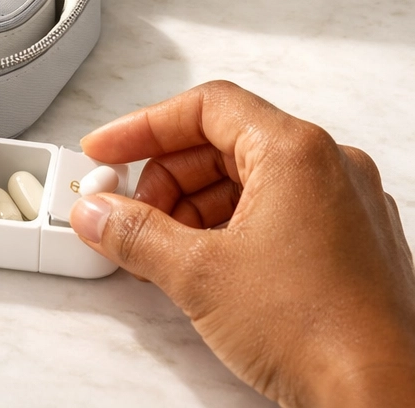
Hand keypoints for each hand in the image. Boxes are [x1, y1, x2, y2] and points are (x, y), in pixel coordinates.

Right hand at [70, 81, 414, 407]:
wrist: (387, 405)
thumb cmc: (322, 336)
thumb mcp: (200, 275)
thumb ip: (134, 233)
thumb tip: (98, 213)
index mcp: (297, 152)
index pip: (204, 107)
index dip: (144, 126)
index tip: (107, 150)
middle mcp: (329, 167)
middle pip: (222, 142)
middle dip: (164, 176)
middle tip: (125, 209)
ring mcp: (345, 206)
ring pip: (247, 178)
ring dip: (191, 206)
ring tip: (158, 247)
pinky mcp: (349, 245)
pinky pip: (275, 211)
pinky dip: (228, 227)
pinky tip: (200, 263)